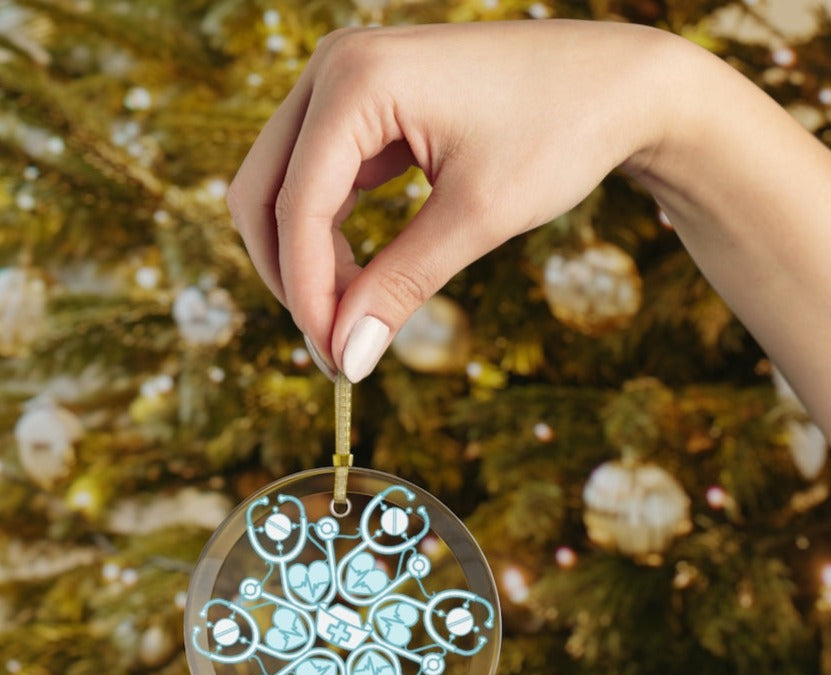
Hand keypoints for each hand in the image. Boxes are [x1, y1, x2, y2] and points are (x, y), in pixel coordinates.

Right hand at [226, 19, 676, 381]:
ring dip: (308, 260)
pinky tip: (363, 279)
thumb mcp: (477, 218)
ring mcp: (347, 84)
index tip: (335, 360)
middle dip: (292, 277)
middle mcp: (335, 69)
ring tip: (354, 319)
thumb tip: (347, 356)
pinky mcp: (367, 107)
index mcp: (355, 79)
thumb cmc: (560, 131)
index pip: (297, 206)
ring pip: (286, 189)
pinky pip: (322, 180)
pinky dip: (332, 236)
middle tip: (335, 345)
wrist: (617, 84)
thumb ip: (401, 285)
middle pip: (264, 193)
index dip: (308, 294)